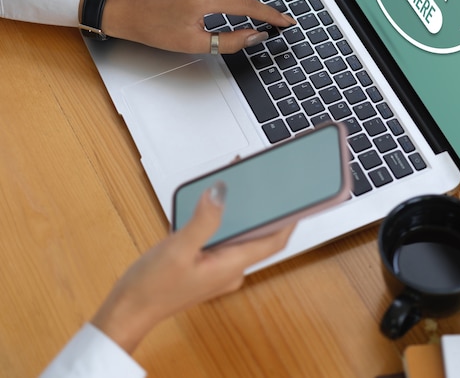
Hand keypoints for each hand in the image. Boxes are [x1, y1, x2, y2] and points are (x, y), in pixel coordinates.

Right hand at [91, 184, 292, 353]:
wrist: (128, 310)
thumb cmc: (151, 287)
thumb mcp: (178, 248)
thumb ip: (203, 220)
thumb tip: (221, 192)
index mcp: (231, 266)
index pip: (274, 241)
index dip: (290, 218)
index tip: (300, 196)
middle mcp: (230, 269)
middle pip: (259, 236)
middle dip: (265, 208)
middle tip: (267, 180)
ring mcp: (218, 269)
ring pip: (240, 236)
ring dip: (243, 213)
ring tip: (241, 185)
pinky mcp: (205, 265)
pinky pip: (224, 240)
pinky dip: (225, 221)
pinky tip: (214, 205)